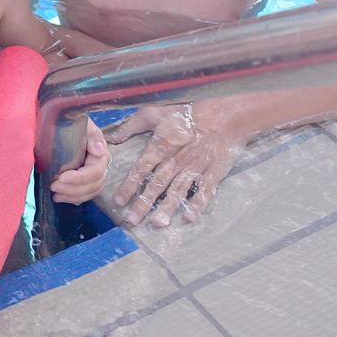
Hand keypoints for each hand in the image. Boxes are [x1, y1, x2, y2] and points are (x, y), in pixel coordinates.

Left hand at [49, 120, 109, 203]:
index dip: (79, 178)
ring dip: (72, 196)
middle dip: (73, 189)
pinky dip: (73, 198)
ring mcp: (94, 175)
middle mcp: (101, 167)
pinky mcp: (85, 181)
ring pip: (89, 192)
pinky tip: (60, 198)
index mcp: (101, 154)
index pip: (95, 172)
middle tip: (53, 186)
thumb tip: (100, 150)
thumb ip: (92, 134)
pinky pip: (84, 195)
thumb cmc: (71, 123)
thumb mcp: (83, 124)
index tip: (61, 177)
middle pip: (93, 185)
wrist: (64, 125)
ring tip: (55, 194)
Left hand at [107, 103, 242, 226]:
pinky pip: (204, 191)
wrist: (224, 116)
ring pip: (178, 191)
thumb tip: (111, 137)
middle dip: (143, 204)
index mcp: (160, 147)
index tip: (118, 201)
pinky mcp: (212, 173)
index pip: (140, 170)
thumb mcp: (154, 113)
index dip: (129, 186)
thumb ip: (131, 125)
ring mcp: (195, 168)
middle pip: (156, 185)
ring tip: (157, 223)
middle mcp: (175, 161)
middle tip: (132, 221)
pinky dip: (197, 205)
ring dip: (167, 208)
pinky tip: (189, 218)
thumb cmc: (186, 115)